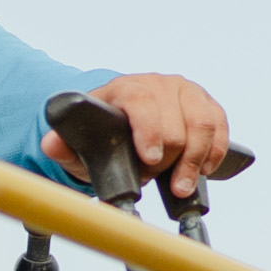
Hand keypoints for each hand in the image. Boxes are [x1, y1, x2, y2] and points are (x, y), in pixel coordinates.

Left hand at [59, 72, 234, 200]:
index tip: (150, 160)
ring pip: (202, 122)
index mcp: (124, 89)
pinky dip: (215, 150)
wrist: (124, 122)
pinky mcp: (205, 104)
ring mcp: (184, 92)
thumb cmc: (101, 133)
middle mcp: (157, 84)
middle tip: (153, 179)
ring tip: (181, 186)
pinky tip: (204, 169)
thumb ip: (63, 145)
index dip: (149, 130)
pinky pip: (219, 125)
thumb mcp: (79, 142)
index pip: (141, 100)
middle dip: (168, 157)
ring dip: (195, 159)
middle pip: (175, 119)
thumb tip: (51, 144)